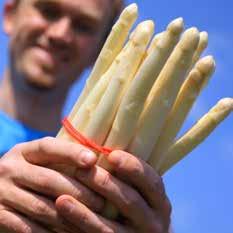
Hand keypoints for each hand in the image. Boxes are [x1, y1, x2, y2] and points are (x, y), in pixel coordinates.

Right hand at [0, 137, 103, 232]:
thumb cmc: (30, 174)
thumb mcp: (38, 161)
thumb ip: (60, 158)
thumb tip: (94, 162)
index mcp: (23, 151)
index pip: (48, 147)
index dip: (71, 152)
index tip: (93, 160)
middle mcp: (9, 168)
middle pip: (48, 179)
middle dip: (78, 192)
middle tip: (101, 202)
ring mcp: (0, 192)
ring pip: (41, 207)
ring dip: (69, 216)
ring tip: (91, 220)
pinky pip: (27, 228)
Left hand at [56, 150, 170, 232]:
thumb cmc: (133, 204)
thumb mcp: (139, 190)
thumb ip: (129, 175)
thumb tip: (106, 147)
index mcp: (159, 200)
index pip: (151, 180)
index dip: (133, 167)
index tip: (112, 155)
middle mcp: (154, 221)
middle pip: (130, 200)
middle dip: (105, 184)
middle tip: (81, 170)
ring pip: (111, 226)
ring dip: (86, 210)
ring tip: (62, 197)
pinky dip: (80, 225)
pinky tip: (63, 211)